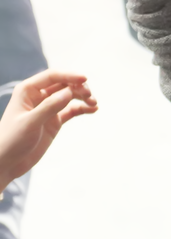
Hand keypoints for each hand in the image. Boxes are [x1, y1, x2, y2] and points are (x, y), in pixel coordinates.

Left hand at [0, 70, 97, 188]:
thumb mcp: (30, 123)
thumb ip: (50, 107)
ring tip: (94, 103)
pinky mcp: (54, 121)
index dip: (69, 76)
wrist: (7, 162)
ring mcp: (48, 109)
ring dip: (83, 97)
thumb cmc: (12, 140)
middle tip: (90, 97)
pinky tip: (93, 110)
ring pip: (70, 97)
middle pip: (64, 85)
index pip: (52, 76)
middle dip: (78, 88)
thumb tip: (69, 92)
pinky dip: (83, 109)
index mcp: (28, 91)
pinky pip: (72, 111)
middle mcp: (38, 97)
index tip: (85, 79)